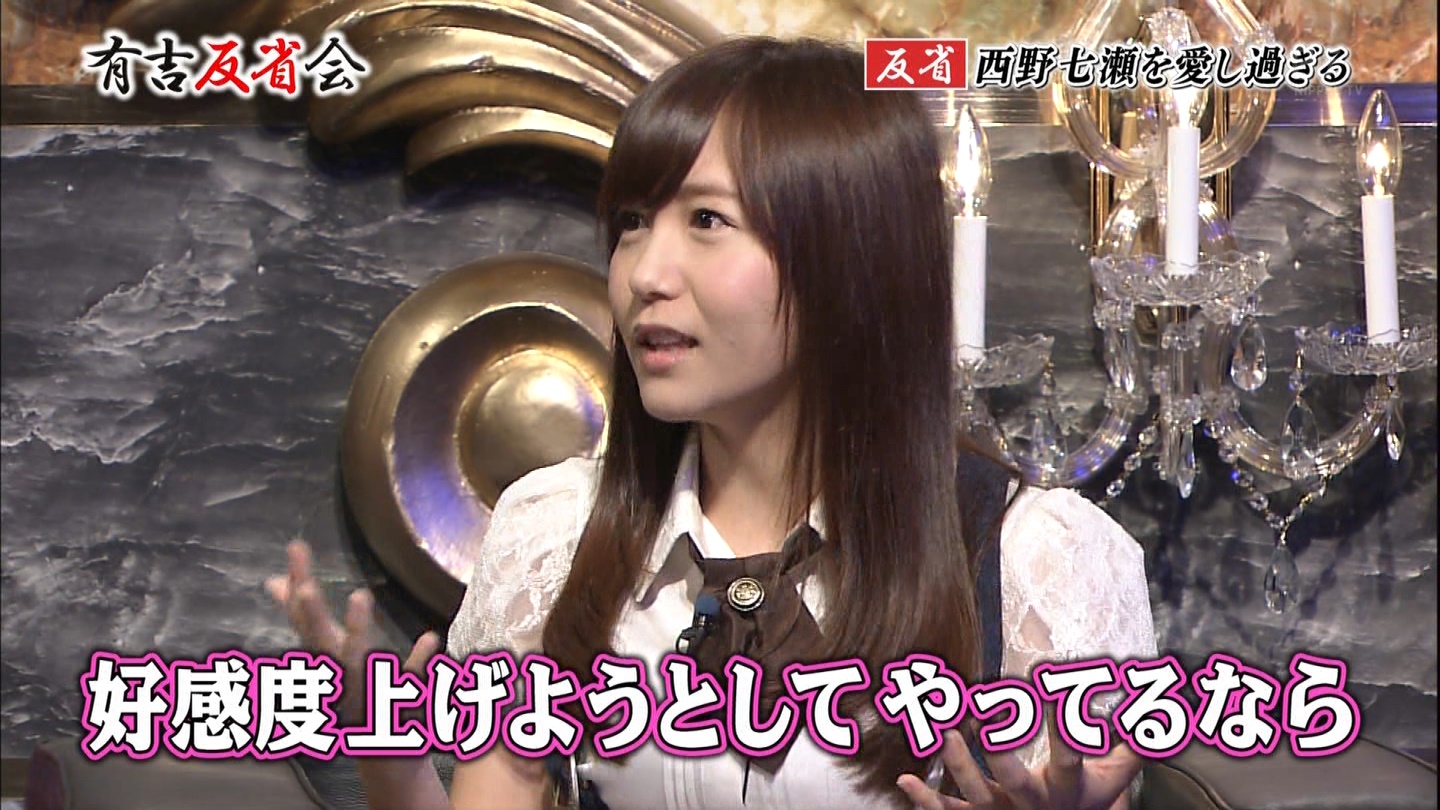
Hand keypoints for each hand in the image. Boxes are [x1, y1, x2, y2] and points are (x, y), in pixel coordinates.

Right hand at [265, 540, 440, 723]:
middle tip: (304, 587)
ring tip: (361, 594)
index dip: (299, 583)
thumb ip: (305, 616)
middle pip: (320, 643)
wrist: (385, 751)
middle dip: (310, 617)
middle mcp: (340, 674)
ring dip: (357, 631)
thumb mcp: (330, 651)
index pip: (305, 618)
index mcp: (325, 657)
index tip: (296, 546)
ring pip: (357, 662)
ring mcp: (367, 691)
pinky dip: (418, 662)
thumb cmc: (355, 690)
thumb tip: (274, 580)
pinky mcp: (401, 704)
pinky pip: (409, 682)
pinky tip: (430, 636)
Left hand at [896, 712, 1142, 809]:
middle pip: (1015, 783)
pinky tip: (903, 779)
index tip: (1054, 687)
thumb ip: (1132, 740)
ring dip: (957, 765)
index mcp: (1066, 789)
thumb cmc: (1089, 800)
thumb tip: (1158, 706)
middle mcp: (1032, 805)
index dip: (1064, 725)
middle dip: (1001, 754)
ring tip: (943, 731)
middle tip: (989, 718)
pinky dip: (925, 799)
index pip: (1069, 757)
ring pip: (976, 795)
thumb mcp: (1114, 777)